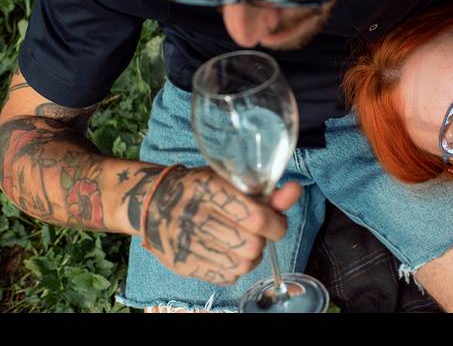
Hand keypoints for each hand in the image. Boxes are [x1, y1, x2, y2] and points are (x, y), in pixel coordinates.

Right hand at [139, 166, 301, 285]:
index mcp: (208, 187)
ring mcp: (186, 242)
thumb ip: (265, 191)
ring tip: (245, 242)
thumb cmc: (200, 188)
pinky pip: (226, 276)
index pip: (255, 217)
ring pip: (242, 264)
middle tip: (259, 232)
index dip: (276, 224)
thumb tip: (296, 191)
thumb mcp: (230, 181)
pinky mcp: (182, 264)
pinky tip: (230, 253)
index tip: (278, 223)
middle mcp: (194, 215)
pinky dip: (236, 268)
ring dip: (252, 256)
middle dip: (264, 240)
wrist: (152, 203)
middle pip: (251, 245)